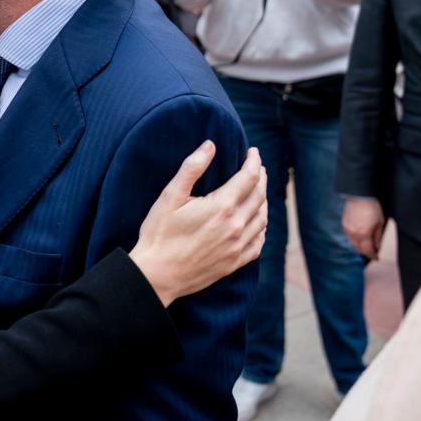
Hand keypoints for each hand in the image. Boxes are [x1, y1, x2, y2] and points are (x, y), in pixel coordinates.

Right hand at [130, 143, 267, 305]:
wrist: (158, 275)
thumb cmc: (159, 234)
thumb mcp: (170, 196)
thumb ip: (191, 168)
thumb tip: (209, 145)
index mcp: (222, 207)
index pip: (249, 177)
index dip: (254, 161)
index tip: (253, 152)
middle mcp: (237, 226)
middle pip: (259, 196)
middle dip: (260, 178)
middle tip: (257, 167)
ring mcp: (238, 246)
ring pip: (262, 218)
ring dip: (262, 201)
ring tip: (256, 191)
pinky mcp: (235, 262)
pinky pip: (259, 242)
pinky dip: (261, 227)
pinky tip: (255, 222)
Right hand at [342, 197, 384, 259]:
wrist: (359, 195)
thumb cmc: (371, 207)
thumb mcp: (380, 222)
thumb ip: (378, 236)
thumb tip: (377, 246)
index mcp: (364, 234)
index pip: (367, 250)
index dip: (373, 256)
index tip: (376, 258)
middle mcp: (353, 233)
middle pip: (358, 249)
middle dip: (366, 252)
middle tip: (372, 253)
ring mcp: (347, 229)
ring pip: (352, 244)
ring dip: (359, 247)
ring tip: (365, 246)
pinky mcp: (343, 224)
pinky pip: (348, 237)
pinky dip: (353, 240)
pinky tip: (358, 238)